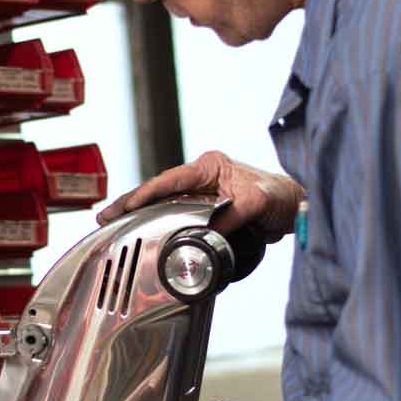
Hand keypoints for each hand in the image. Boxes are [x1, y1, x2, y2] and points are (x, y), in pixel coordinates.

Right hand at [97, 150, 304, 241]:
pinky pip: (174, 214)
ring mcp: (201, 192)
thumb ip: (234, 216)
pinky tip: (140, 232)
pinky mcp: (204, 208)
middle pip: (158, 190)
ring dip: (139, 214)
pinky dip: (155, 222)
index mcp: (210, 166)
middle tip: (105, 217)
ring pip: (162, 202)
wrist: (295, 207)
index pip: (170, 180)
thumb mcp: (259, 203)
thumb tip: (210, 234)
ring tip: (114, 225)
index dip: (145, 194)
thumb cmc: (280, 197)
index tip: (126, 206)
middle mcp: (202, 177)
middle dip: (131, 203)